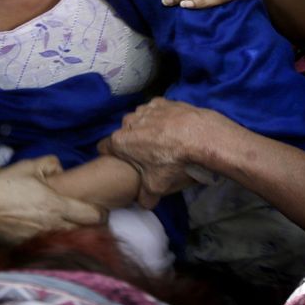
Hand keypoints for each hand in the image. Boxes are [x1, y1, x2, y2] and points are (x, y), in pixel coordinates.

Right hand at [0, 156, 105, 244]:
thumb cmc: (2, 187)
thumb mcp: (27, 167)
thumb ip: (51, 164)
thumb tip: (61, 170)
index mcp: (56, 205)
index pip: (93, 216)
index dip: (101, 213)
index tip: (100, 210)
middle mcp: (53, 226)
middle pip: (88, 235)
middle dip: (93, 229)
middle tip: (90, 222)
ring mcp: (43, 241)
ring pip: (72, 244)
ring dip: (77, 238)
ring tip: (73, 229)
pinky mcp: (31, 249)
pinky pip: (54, 250)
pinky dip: (59, 245)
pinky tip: (54, 238)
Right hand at [98, 98, 214, 207]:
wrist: (200, 136)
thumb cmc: (172, 161)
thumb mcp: (157, 186)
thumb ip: (145, 197)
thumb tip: (144, 203)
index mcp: (120, 141)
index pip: (104, 148)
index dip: (113, 156)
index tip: (124, 162)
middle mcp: (128, 121)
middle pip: (124, 133)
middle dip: (132, 142)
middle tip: (147, 154)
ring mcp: (145, 109)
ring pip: (139, 120)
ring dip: (146, 128)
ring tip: (163, 140)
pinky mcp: (161, 101)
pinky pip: (155, 111)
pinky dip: (161, 117)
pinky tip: (173, 127)